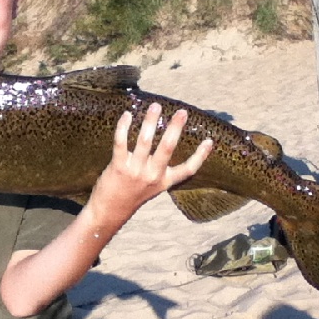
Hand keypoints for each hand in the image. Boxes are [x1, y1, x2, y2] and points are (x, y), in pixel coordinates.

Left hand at [89, 102, 212, 227]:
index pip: (188, 170)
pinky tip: (127, 115)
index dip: (200, 156)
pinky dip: (123, 127)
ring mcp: (135, 171)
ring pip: (145, 141)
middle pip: (168, 148)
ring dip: (150, 121)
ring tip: (156, 106)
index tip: (209, 141)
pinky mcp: (118, 167)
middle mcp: (152, 176)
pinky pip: (121, 142)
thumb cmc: (130, 196)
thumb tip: (165, 142)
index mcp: (164, 182)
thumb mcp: (151, 187)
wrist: (109, 212)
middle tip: (182, 112)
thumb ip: (158, 169)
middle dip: (175, 128)